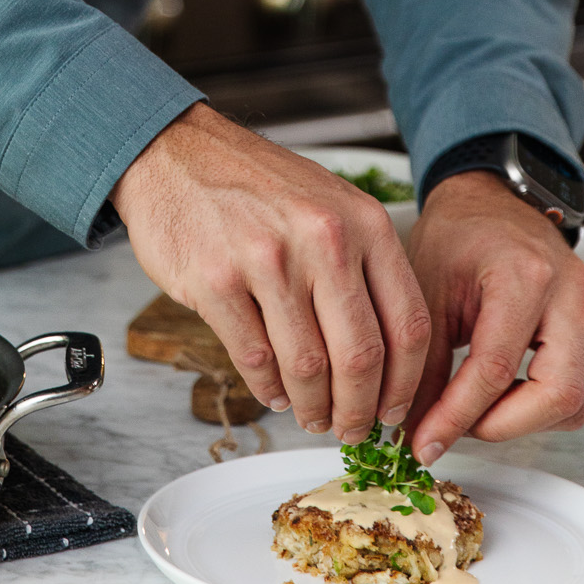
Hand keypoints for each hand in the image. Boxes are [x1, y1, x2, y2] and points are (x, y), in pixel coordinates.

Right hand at [111, 102, 430, 440]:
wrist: (177, 153)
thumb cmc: (258, 184)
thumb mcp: (330, 203)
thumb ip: (362, 266)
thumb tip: (386, 355)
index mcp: (362, 222)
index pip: (407, 322)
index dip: (405, 383)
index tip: (395, 410)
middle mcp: (322, 239)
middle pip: (361, 356)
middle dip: (359, 409)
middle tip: (352, 429)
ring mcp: (268, 260)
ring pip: (307, 365)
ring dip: (312, 406)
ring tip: (311, 416)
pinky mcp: (216, 280)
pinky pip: (254, 357)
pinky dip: (267, 387)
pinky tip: (274, 392)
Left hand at [405, 170, 583, 464]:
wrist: (492, 201)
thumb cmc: (458, 237)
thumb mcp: (427, 293)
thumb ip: (423, 365)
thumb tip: (415, 429)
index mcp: (525, 275)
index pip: (494, 370)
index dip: (455, 418)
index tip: (424, 444)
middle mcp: (573, 293)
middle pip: (556, 397)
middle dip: (501, 428)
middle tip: (455, 428)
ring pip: (576, 402)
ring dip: (523, 420)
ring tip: (474, 406)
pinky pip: (582, 388)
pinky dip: (541, 403)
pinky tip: (502, 390)